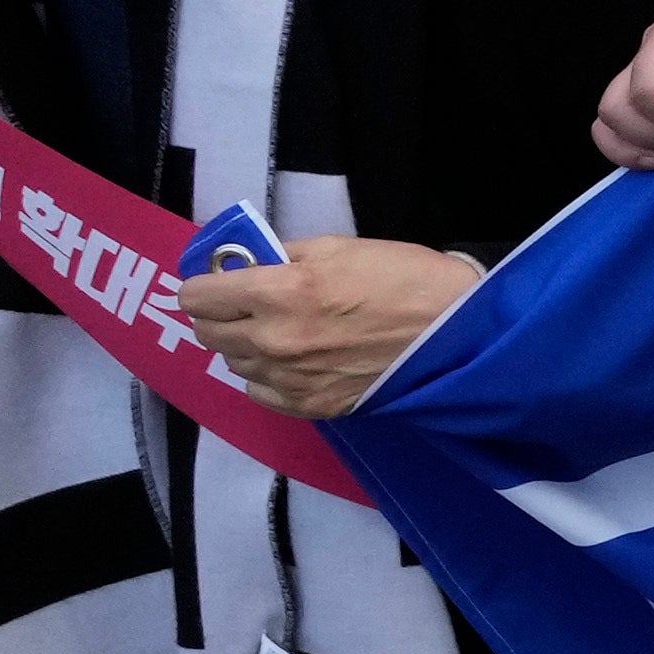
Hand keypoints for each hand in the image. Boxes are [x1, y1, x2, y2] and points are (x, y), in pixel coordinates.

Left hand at [170, 232, 486, 418]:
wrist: (456, 330)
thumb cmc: (402, 276)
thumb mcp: (338, 246)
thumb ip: (280, 255)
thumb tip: (242, 263)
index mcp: (277, 292)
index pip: (197, 296)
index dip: (203, 283)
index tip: (218, 280)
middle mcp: (272, 340)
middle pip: (206, 332)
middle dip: (218, 313)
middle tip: (243, 302)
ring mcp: (289, 379)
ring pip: (232, 362)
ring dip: (242, 343)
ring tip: (275, 329)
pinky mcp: (309, 406)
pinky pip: (258, 391)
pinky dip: (265, 374)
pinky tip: (291, 359)